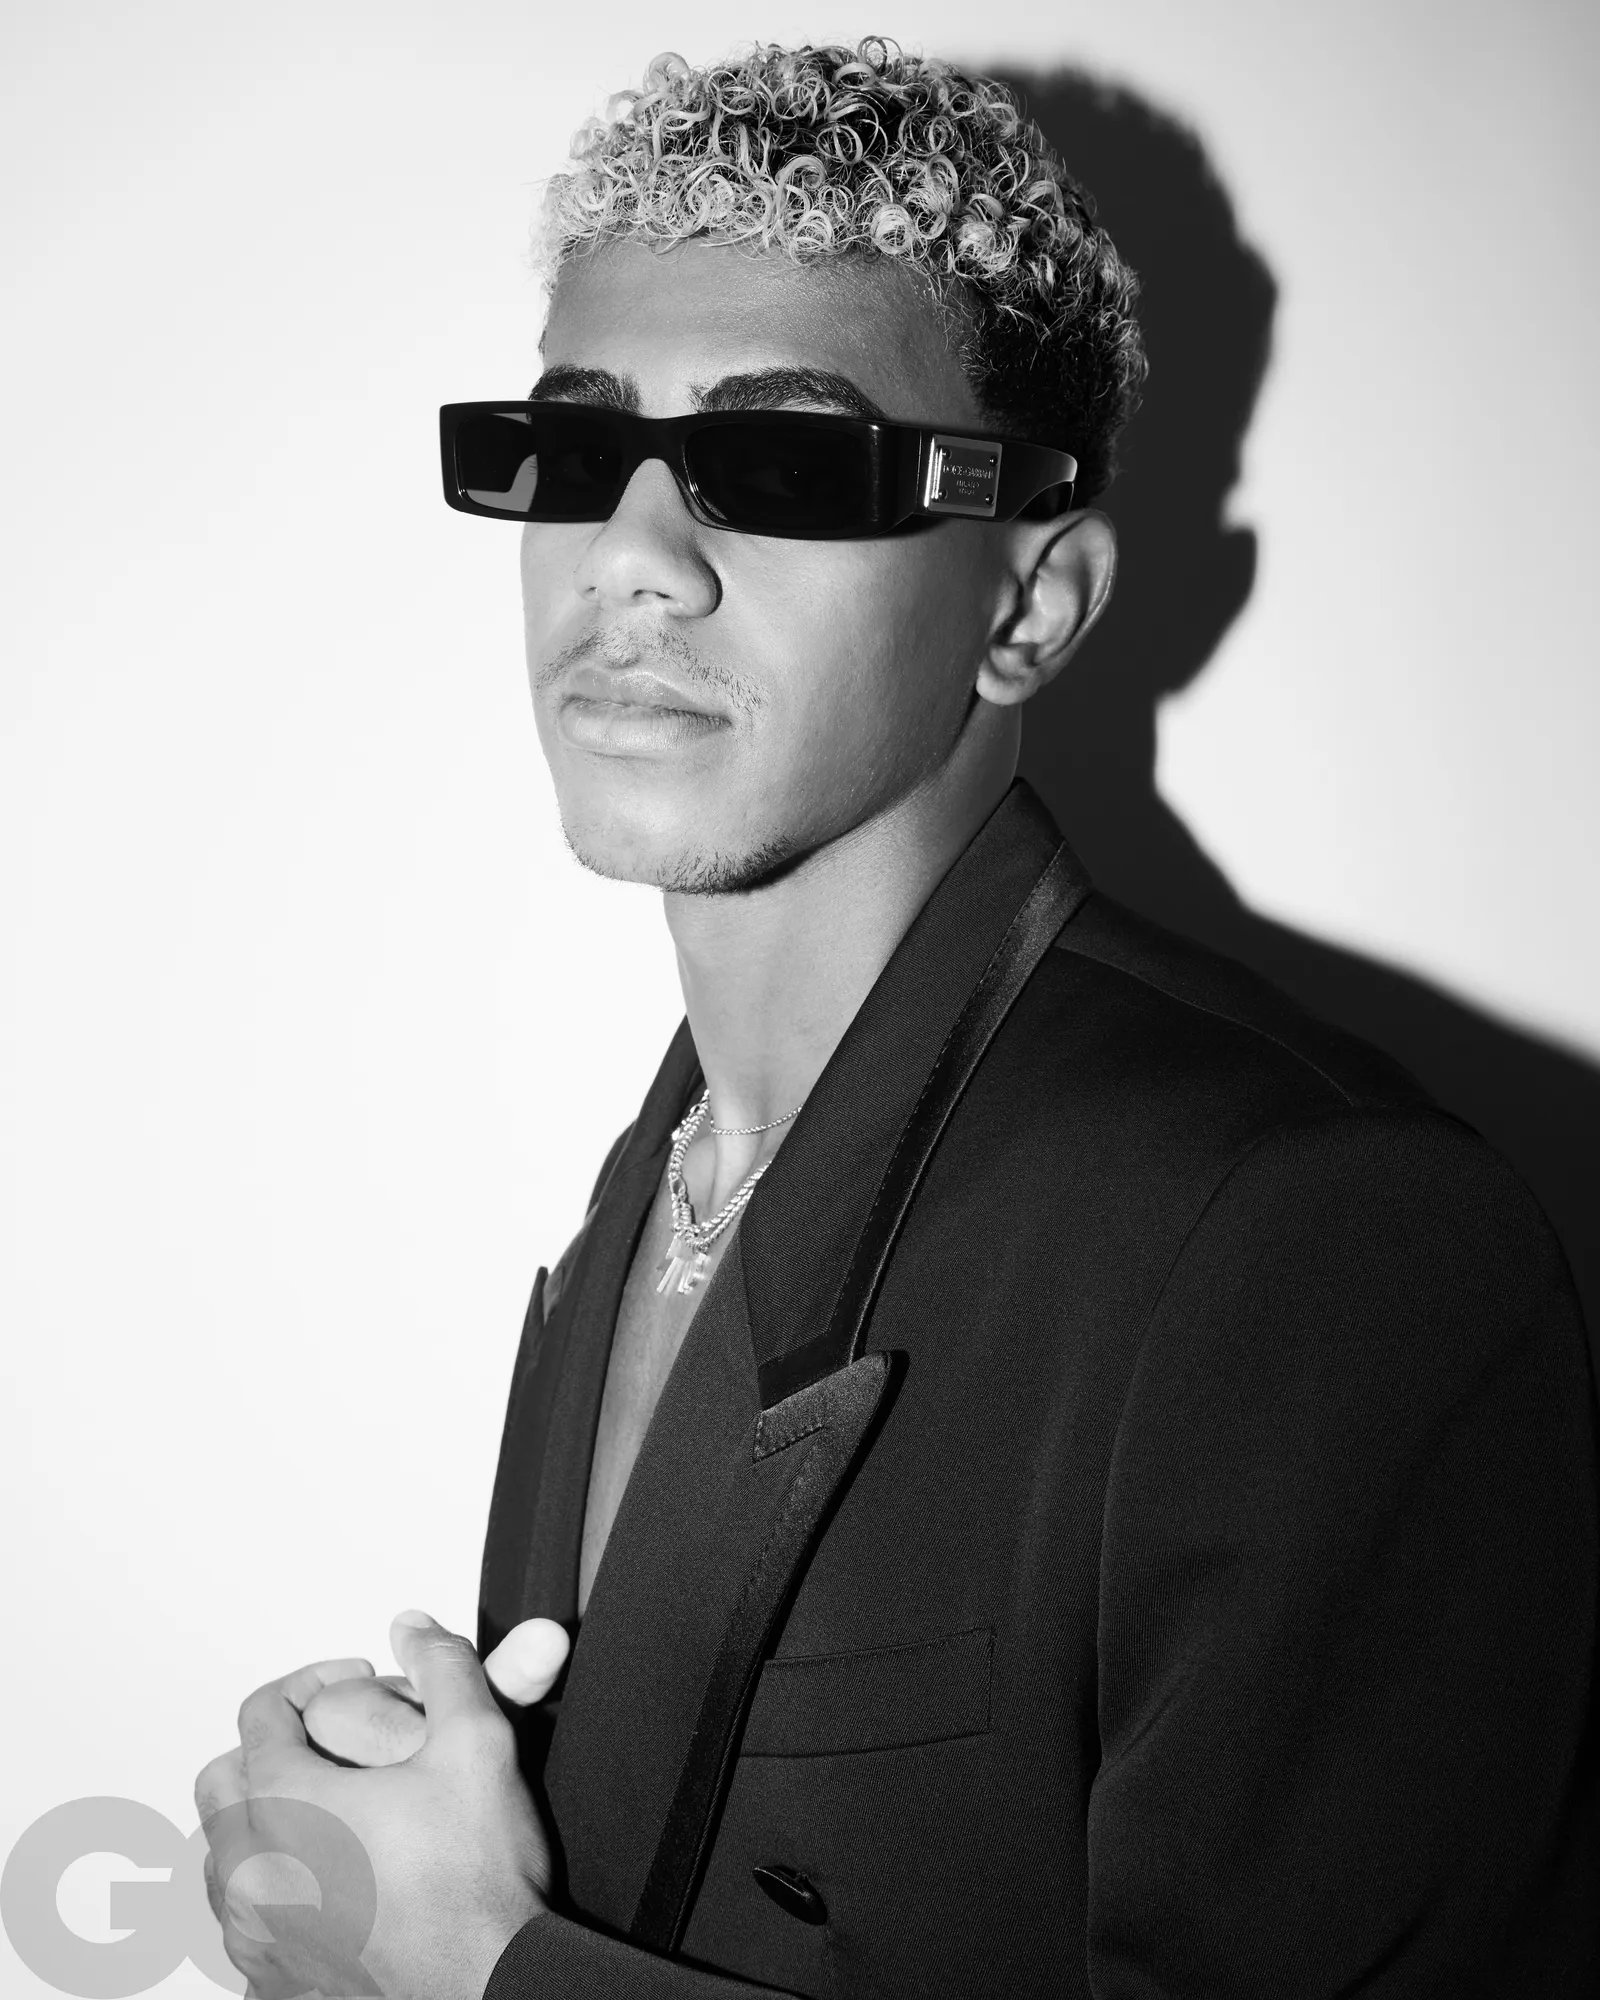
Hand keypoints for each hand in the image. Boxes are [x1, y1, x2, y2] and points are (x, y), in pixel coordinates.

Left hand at [194, 1611, 560, 1999]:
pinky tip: (316, 1880)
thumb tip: (412, 1627)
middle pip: (222, 1780)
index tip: (359, 1681)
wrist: (490, 1984)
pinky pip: (235, 1922)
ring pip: (218, 1855)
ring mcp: (256, 1932)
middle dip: (271, 1746)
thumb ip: (444, 1666)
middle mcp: (252, 1870)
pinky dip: (263, 1889)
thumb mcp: (478, 1741)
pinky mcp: (271, 1979)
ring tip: (322, 1808)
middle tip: (332, 1742)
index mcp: (287, 1804)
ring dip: (257, 1819)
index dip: (312, 1679)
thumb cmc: (479, 1879)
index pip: (261, 1712)